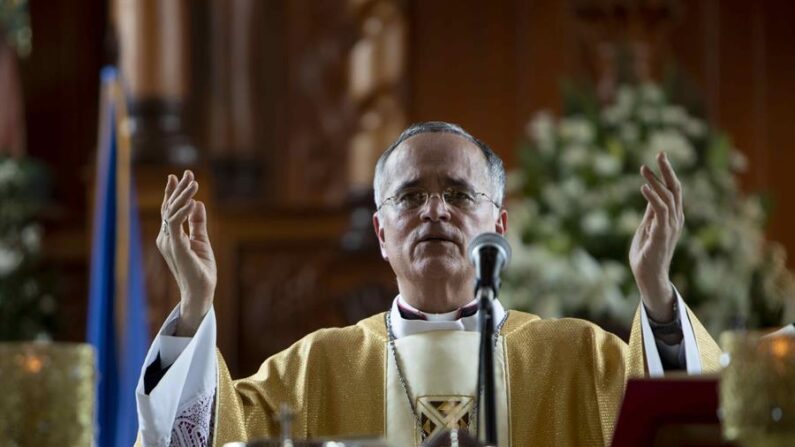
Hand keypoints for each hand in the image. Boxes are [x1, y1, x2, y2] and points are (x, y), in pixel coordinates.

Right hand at [156, 170, 216, 335]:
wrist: (201, 291)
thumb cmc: (201, 270)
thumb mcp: (202, 241)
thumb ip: (198, 223)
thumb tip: (198, 204)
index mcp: (171, 236)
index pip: (170, 210)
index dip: (174, 192)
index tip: (178, 176)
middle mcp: (166, 237)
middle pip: (170, 207)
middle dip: (178, 189)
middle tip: (188, 173)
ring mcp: (169, 242)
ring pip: (172, 212)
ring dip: (182, 195)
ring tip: (193, 181)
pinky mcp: (176, 247)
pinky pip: (176, 224)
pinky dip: (182, 211)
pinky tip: (192, 201)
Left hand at [629, 153, 682, 321]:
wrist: (648, 277)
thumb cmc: (646, 254)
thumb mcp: (646, 227)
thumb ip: (650, 212)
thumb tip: (649, 193)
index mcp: (672, 217)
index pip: (673, 190)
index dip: (667, 173)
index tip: (659, 157)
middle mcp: (675, 220)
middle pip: (675, 189)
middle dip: (667, 170)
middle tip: (660, 153)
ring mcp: (670, 227)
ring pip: (667, 198)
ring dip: (655, 181)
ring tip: (643, 168)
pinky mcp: (662, 234)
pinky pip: (660, 212)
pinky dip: (652, 198)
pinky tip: (643, 187)